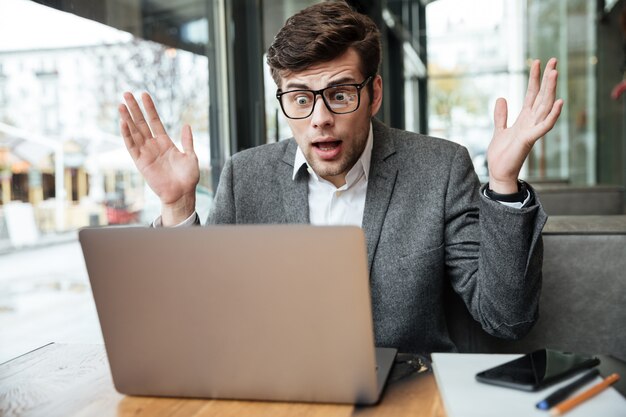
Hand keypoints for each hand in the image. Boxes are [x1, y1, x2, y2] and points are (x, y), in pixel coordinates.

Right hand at [119, 92, 199, 224]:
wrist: (182, 194)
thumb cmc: (188, 178)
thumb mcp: (191, 157)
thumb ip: (187, 141)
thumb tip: (186, 125)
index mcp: (165, 143)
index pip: (155, 121)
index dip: (149, 108)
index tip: (144, 95)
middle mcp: (153, 146)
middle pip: (141, 123)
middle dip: (134, 109)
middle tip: (127, 93)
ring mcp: (146, 153)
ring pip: (134, 132)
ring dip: (127, 118)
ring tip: (121, 104)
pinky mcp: (140, 162)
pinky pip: (131, 146)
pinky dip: (127, 135)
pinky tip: (123, 123)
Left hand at [487, 58, 563, 193]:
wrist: (499, 172)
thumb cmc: (502, 154)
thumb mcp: (499, 130)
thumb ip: (501, 115)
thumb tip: (501, 98)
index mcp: (524, 119)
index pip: (532, 94)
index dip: (535, 79)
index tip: (538, 62)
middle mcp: (531, 122)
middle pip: (542, 96)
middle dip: (547, 78)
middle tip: (553, 59)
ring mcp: (532, 130)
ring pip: (545, 106)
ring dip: (551, 90)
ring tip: (555, 72)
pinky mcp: (529, 139)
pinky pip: (544, 126)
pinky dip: (552, 115)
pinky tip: (559, 102)